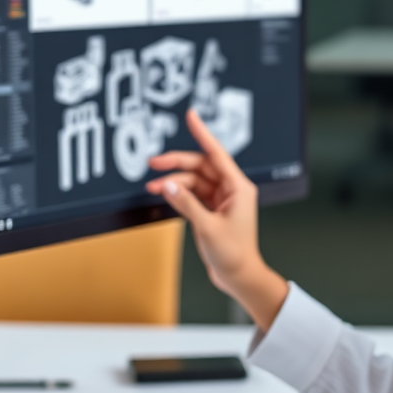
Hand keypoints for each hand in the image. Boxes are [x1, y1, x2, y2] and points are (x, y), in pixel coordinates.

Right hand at [146, 108, 287, 331]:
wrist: (239, 276)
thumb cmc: (234, 254)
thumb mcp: (207, 227)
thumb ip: (187, 204)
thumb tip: (169, 185)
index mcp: (238, 187)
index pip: (217, 153)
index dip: (202, 133)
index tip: (192, 116)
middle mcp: (231, 190)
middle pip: (200, 166)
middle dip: (176, 164)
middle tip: (153, 163)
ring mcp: (221, 200)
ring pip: (193, 181)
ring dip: (173, 182)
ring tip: (153, 187)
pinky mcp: (211, 210)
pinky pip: (192, 194)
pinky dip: (178, 194)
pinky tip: (163, 194)